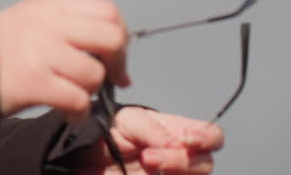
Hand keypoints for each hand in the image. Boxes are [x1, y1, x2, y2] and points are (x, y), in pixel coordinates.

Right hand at [0, 0, 129, 117]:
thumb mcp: (30, 23)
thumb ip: (67, 27)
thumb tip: (112, 53)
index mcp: (47, 7)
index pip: (106, 11)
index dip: (120, 36)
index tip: (115, 57)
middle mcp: (46, 23)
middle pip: (111, 37)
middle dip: (117, 63)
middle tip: (109, 78)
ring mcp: (39, 51)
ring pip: (94, 73)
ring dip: (90, 92)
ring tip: (73, 97)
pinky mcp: (33, 81)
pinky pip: (77, 100)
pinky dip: (78, 112)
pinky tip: (66, 112)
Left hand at [76, 107, 223, 174]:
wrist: (79, 161)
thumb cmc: (102, 136)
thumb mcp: (122, 121)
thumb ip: (148, 128)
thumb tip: (172, 141)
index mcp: (174, 132)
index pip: (211, 135)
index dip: (206, 138)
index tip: (187, 140)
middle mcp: (178, 157)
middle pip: (206, 162)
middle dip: (181, 160)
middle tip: (150, 157)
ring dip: (174, 168)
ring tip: (145, 163)